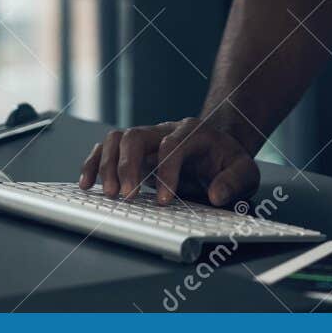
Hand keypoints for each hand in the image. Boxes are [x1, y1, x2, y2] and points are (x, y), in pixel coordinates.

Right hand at [78, 117, 260, 205]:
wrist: (219, 146)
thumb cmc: (228, 160)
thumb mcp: (245, 171)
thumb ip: (234, 181)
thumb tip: (216, 194)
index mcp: (193, 132)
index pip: (173, 146)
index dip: (166, 173)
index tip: (163, 201)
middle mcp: (165, 130)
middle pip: (136, 136)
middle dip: (127, 166)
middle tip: (125, 197)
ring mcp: (147, 138)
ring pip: (117, 138)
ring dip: (106, 165)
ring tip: (106, 194)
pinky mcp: (134, 150)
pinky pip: (106, 148)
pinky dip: (94, 163)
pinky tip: (87, 183)